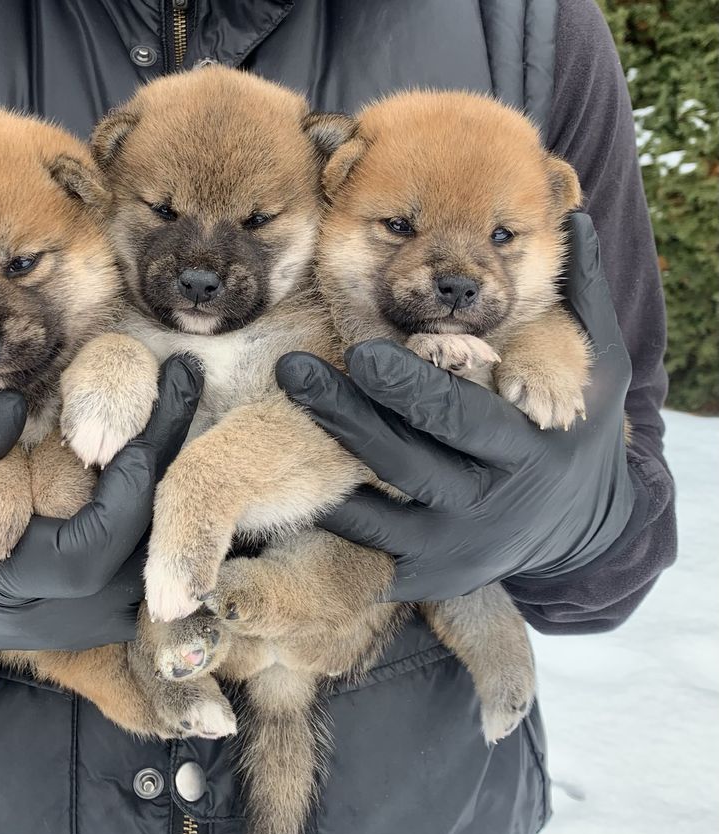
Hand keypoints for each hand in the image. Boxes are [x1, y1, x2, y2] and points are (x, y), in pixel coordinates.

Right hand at [0, 356, 201, 660]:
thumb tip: (12, 404)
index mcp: (19, 582)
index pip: (97, 543)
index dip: (131, 483)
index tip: (150, 410)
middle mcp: (69, 610)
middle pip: (145, 542)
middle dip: (169, 456)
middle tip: (185, 379)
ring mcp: (91, 619)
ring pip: (156, 551)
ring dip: (171, 476)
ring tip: (180, 400)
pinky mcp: (101, 615)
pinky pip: (147, 560)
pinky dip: (158, 504)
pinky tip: (163, 444)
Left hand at [276, 213, 633, 601]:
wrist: (581, 528)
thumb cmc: (573, 432)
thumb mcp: (598, 369)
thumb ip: (583, 299)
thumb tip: (575, 217)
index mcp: (527, 447)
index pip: (459, 416)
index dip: (409, 387)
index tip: (361, 350)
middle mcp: (488, 502)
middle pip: (406, 460)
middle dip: (348, 414)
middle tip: (293, 370)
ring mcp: (452, 545)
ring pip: (377, 509)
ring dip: (327, 460)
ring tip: (277, 415)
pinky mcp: (424, 576)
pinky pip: (366, 550)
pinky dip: (332, 519)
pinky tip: (292, 479)